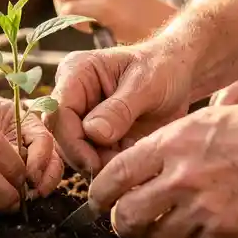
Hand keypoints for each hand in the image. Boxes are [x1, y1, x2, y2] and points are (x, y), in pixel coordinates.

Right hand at [47, 43, 193, 176]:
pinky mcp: (96, 136)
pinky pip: (94, 158)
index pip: (58, 111)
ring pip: (76, 152)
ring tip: (131, 162)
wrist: (179, 76)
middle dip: (87, 157)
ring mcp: (83, 117)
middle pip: (62, 137)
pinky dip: (111, 166)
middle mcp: (73, 95)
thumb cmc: (162, 68)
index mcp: (77, 72)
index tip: (94, 162)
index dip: (72, 140)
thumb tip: (93, 132)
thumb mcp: (146, 84)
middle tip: (118, 168)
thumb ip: (120, 108)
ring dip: (100, 164)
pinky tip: (132, 163)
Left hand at [88, 104, 237, 237]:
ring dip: (161, 232)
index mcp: (170, 144)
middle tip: (126, 220)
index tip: (99, 199)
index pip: (114, 176)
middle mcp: (180, 177)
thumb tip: (137, 165)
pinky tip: (205, 226)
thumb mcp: (204, 118)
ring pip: (159, 236)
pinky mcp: (226, 230)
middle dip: (122, 222)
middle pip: (128, 215)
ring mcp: (203, 207)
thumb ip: (168, 142)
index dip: (99, 193)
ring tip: (171, 221)